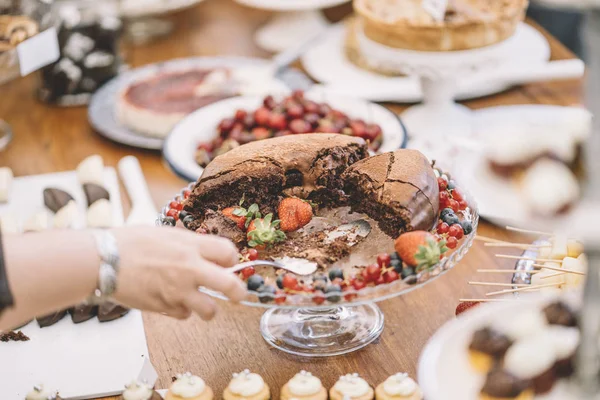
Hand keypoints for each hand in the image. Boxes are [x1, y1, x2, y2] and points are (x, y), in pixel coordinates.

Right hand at [110, 226, 245, 320]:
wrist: (103, 261)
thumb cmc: (130, 243)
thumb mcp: (166, 233)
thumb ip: (189, 244)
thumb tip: (206, 251)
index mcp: (191, 246)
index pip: (229, 253)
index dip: (231, 259)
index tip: (228, 263)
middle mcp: (190, 269)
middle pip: (230, 286)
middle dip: (238, 292)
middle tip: (238, 295)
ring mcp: (178, 291)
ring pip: (210, 310)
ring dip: (208, 308)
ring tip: (202, 303)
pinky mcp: (165, 307)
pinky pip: (183, 314)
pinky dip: (181, 310)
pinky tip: (171, 299)